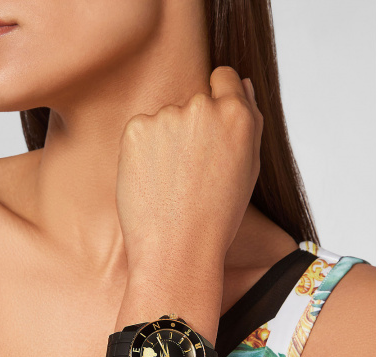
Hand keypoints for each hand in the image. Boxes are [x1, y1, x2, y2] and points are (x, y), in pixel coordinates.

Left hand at [115, 66, 263, 274]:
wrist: (177, 249)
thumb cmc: (217, 217)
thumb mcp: (248, 169)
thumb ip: (250, 121)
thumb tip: (243, 84)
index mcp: (237, 115)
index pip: (225, 78)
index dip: (219, 100)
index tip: (211, 128)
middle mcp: (203, 108)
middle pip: (194, 103)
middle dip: (193, 129)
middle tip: (193, 175)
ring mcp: (167, 117)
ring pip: (166, 120)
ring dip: (167, 142)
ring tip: (173, 184)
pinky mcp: (136, 129)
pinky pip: (142, 132)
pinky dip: (144, 152)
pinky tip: (154, 182)